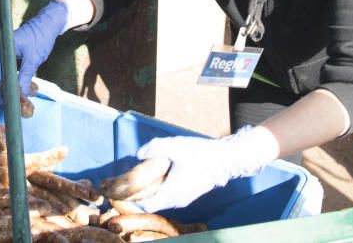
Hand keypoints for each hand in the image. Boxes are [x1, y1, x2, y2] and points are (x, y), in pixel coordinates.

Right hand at [0, 0, 67, 103]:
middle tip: (13, 104)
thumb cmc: (41, 36)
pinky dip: (19, 79)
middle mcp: (3, 52)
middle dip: (6, 91)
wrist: (50, 22)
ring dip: (14, 86)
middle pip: (0, 76)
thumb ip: (26, 77)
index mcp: (3, 50)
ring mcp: (9, 54)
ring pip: (7, 74)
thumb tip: (22, 94)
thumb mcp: (34, 59)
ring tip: (22, 98)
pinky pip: (14, 70)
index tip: (3, 102)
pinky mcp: (16, 55)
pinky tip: (27, 87)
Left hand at [133, 126, 275, 212]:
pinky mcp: (192, 193)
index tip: (126, 186)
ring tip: (148, 172)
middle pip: (154, 202)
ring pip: (163, 198)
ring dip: (154, 188)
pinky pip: (172, 195)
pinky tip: (165, 171)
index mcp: (171, 193)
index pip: (146, 205)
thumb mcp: (174, 146)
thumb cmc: (200, 154)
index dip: (133, 198)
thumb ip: (153, 148)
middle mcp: (178, 200)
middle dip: (142, 191)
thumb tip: (139, 154)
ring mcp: (186, 198)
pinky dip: (164, 187)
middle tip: (134, 177)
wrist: (226, 159)